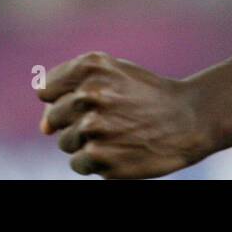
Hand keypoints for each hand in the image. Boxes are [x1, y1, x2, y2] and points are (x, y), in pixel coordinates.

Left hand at [38, 52, 212, 178]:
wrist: (188, 119)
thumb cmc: (145, 94)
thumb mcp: (114, 74)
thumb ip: (70, 90)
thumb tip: (43, 130)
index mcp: (91, 68)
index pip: (45, 90)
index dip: (65, 96)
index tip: (91, 99)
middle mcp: (90, 95)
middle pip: (52, 119)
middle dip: (74, 121)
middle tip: (110, 117)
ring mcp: (95, 129)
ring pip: (65, 143)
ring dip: (86, 142)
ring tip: (119, 132)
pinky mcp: (101, 158)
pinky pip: (79, 163)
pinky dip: (96, 160)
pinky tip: (121, 148)